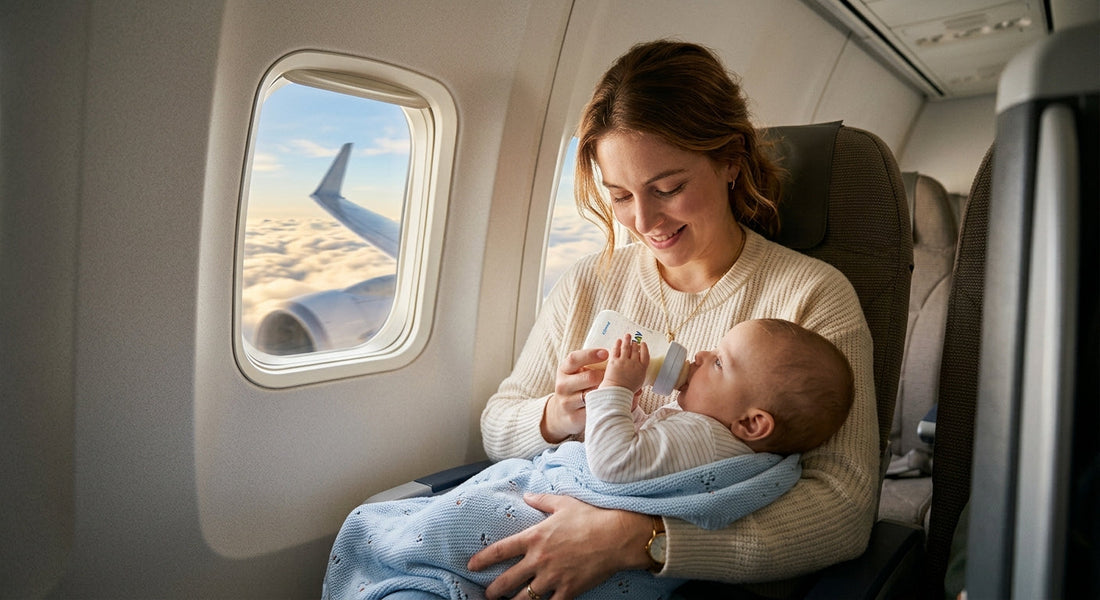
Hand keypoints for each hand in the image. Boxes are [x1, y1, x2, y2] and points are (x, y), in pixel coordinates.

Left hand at [467, 493, 652, 599]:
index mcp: (535, 537)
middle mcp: (539, 559)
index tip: (472, 566)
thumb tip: (526, 496)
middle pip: (507, 581)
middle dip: (493, 591)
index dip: (483, 560)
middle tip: (487, 595)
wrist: (616, 536)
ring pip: (524, 598)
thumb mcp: (564, 503)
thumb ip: (541, 501)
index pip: (500, 550)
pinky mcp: (568, 590)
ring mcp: (553, 577)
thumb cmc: (591, 517)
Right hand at [541, 347, 606, 442]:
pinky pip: (593, 410)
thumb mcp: (575, 373)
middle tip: (611, 377)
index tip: (606, 353)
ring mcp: (567, 402)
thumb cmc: (575, 387)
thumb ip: (589, 364)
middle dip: (603, 376)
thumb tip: (614, 353)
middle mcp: (562, 385)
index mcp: (564, 370)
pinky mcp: (573, 417)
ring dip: (604, 391)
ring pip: (592, 395)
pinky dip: (604, 405)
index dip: (590, 355)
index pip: (574, 359)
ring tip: (611, 390)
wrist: (560, 413)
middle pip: (588, 377)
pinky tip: (609, 403)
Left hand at [601, 334, 648, 390]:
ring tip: (627, 335)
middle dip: (635, 344)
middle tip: (634, 341)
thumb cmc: (627, 391)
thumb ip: (639, 377)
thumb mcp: (638, 385)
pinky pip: (616, 350)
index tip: (643, 344)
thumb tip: (639, 379)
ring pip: (626, 347)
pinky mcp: (614, 361)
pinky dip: (617, 344)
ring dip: (627, 340)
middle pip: (635, 350)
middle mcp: (634, 363)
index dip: (644, 348)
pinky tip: (618, 341)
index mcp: (642, 369)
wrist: (617, 392)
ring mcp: (624, 361)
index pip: (645, 355)